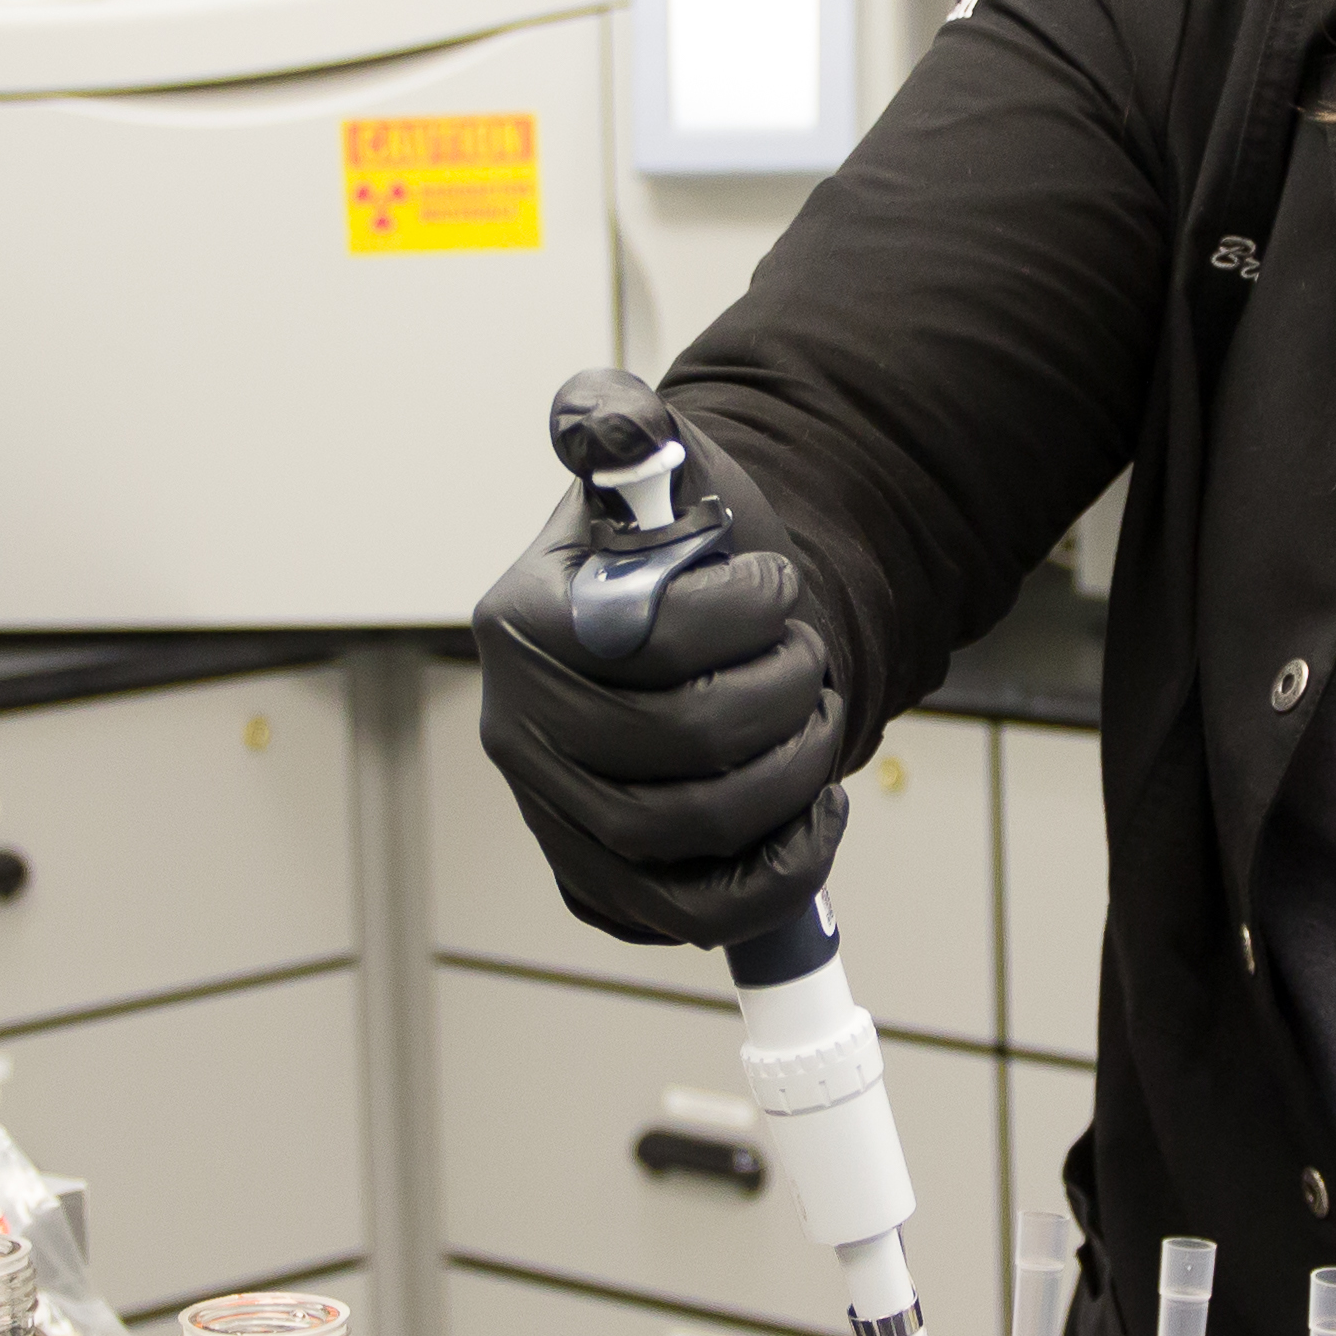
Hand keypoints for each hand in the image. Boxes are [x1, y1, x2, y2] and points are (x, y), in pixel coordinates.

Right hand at [470, 378, 850, 952]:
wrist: (693, 634)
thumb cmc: (680, 556)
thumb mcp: (658, 467)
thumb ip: (622, 425)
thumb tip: (603, 421)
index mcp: (524, 621)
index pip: (648, 639)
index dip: (743, 614)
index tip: (778, 588)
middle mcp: (519, 725)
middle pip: (678, 743)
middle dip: (782, 696)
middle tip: (810, 659)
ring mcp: (553, 814)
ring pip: (690, 830)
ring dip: (790, 775)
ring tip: (816, 719)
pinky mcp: (598, 882)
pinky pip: (694, 913)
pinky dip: (778, 870)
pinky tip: (815, 811)